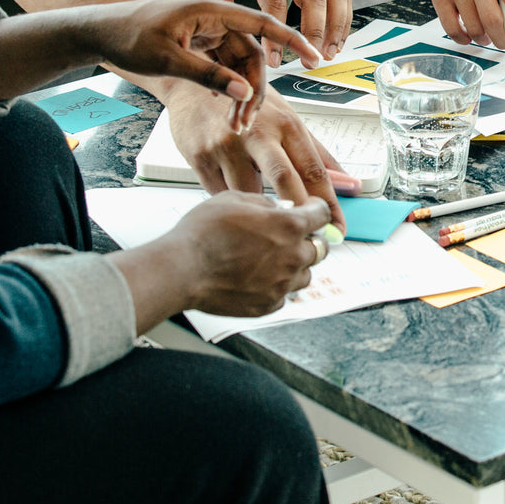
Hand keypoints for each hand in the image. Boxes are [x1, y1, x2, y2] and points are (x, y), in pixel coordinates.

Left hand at [75, 0, 318, 129]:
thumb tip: (243, 94)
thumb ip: (208, 75)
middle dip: (254, 88)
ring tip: (233, 123)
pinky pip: (226, 66)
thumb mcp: (167, 58)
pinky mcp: (201, 43)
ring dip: (241, 93)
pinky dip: (228, 87)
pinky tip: (223, 107)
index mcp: (211, 9)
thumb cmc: (127, 36)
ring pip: (241, 64)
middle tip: (245, 122)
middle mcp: (215, 17)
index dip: (290, 39)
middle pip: (253, 53)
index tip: (313, 55)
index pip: (262, 22)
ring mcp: (209, 31)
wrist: (98, 30)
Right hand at [163, 82, 345, 227]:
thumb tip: (348, 183)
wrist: (193, 88)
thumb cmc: (246, 105)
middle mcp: (257, 133)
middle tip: (305, 239)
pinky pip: (221, 195)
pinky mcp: (201, 157)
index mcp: (286, 124)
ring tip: (262, 217)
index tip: (337, 228)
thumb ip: (317, 153)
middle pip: (284, 181)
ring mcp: (227, 145)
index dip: (329, 204)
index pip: (314, 170)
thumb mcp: (286, 118)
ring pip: (249, 194)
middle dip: (298, 215)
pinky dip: (233, 205)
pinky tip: (234, 199)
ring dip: (259, 213)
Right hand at [167, 192, 333, 317]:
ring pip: (305, 274)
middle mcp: (292, 256)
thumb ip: (265, 203)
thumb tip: (278, 208)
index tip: (311, 211)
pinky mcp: (268, 305)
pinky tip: (258, 277)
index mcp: (289, 226)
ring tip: (272, 259)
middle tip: (289, 236)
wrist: (182, 269)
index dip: (316, 209)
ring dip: (295, 265)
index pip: (322, 215)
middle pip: (319, 248)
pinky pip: (284, 294)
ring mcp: (282, 284)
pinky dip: (277, 286)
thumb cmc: (203, 233)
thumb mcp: (235, 199)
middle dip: (308, 239)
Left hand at [200, 0, 351, 64]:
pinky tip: (336, 39)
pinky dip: (343, 16)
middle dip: (316, 32)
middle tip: (311, 61)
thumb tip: (225, 35)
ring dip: (337, 26)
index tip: (274, 60)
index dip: (275, 33)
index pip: (273, 1)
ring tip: (329, 54)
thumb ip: (219, 0)